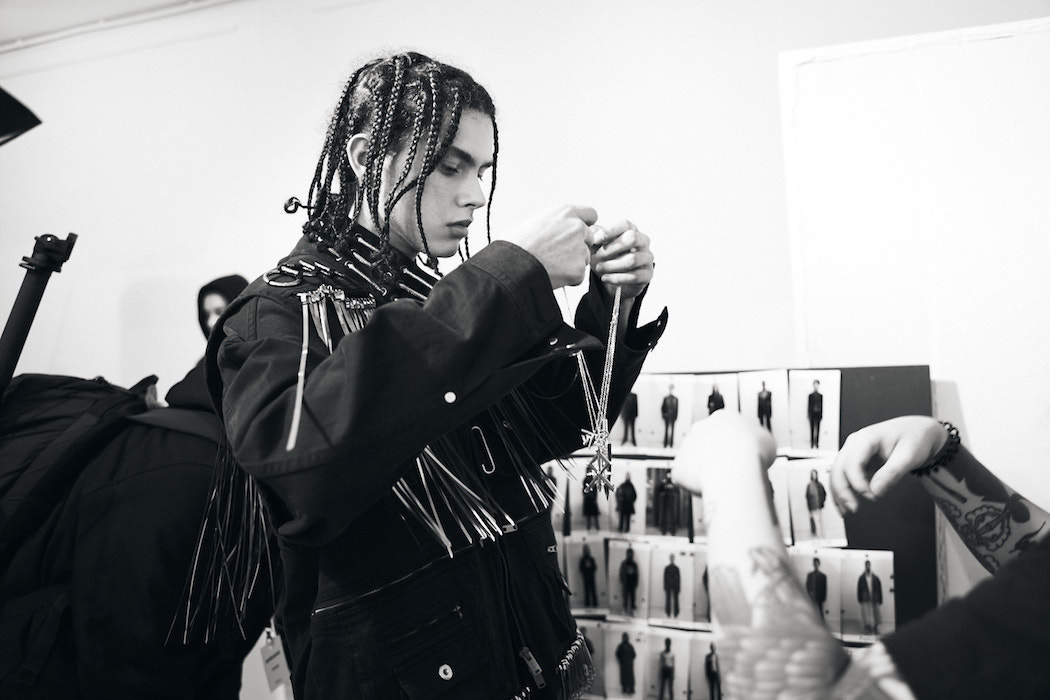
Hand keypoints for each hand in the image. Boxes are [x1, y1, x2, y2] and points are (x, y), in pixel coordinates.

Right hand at [499, 204, 597, 288]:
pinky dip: (569, 279)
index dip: (584, 225)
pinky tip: (552, 275)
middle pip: (588, 238)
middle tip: (557, 255)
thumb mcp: (531, 222)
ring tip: (550, 265)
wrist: (512, 266)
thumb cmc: (515, 245)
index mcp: (564, 212)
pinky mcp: (579, 269)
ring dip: (573, 263)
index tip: (579, 233)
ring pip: (584, 258)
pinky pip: (579, 276)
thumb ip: (550, 224)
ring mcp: (580, 248)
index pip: (590, 214)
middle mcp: (576, 227)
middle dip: (577, 247)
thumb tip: (550, 230)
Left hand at [589, 219, 653, 299]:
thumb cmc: (607, 258)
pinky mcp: (647, 274)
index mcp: (631, 230)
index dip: (609, 231)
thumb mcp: (598, 246)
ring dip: (612, 265)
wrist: (615, 279)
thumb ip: (594, 237)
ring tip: (599, 268)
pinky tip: (605, 278)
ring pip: (632, 259)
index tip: (595, 240)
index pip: (625, 224)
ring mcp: (647, 258)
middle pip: (632, 238)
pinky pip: (634, 276)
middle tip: (597, 256)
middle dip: (612, 248)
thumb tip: (590, 233)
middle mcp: (642, 242)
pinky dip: (617, 278)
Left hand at [670, 411, 776, 495]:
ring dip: (704, 469)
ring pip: (694, 460)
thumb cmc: (753, 454)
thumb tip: (755, 446)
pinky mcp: (679, 468)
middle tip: (729, 467)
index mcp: (723, 417)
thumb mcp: (765, 439)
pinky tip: (710, 488)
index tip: (739, 452)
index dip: (732, 441)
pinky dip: (696, 486)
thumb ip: (755, 439)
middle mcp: (701, 428)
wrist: (735, 470)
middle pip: (704, 441)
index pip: (724, 427)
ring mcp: (686, 447)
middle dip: (714, 453)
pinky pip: (686, 478)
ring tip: (721, 480)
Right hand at [830, 416, 947, 513]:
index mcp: (866, 438)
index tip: (871, 496)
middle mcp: (855, 443)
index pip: (852, 462)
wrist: (917, 432)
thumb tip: (876, 491)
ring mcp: (853, 452)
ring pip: (837, 473)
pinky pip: (844, 476)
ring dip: (839, 493)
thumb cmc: (914, 439)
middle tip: (854, 508)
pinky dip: (843, 491)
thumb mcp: (909, 456)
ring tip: (846, 511)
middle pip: (839, 468)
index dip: (857, 482)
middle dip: (843, 490)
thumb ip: (892, 473)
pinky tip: (845, 504)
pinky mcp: (856, 461)